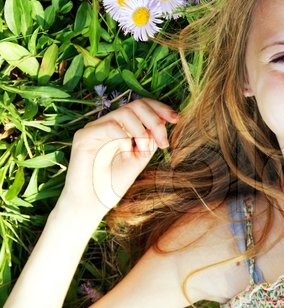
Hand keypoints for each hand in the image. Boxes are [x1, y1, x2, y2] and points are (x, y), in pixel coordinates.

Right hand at [60, 99, 178, 218]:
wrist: (92, 203)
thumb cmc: (114, 182)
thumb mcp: (140, 158)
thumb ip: (150, 139)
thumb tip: (163, 121)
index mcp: (123, 127)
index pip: (142, 106)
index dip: (161, 109)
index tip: (176, 119)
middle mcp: (109, 123)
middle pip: (136, 105)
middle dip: (155, 121)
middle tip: (163, 144)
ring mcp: (95, 128)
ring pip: (125, 112)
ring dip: (141, 132)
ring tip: (142, 153)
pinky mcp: (83, 136)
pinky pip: (109, 125)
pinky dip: (124, 138)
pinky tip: (125, 154)